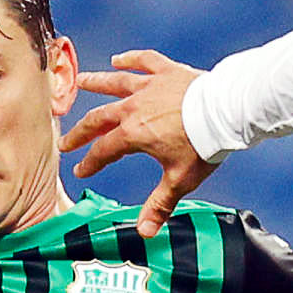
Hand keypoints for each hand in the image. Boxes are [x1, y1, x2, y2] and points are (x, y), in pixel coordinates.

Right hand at [59, 49, 216, 237]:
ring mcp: (150, 87)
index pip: (103, 150)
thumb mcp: (180, 179)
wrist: (226, 112)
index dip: (90, 162)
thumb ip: (160, 205)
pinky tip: (118, 59)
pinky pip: (144, 62)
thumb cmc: (203, 145)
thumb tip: (145, 232)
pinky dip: (131, 59)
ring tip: (80, 82)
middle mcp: (134, 107)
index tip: (81, 170)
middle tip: (66, 140)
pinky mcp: (167, 72)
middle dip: (81, 131)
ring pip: (115, 83)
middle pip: (99, 119)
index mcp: (133, 133)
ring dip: (95, 83)